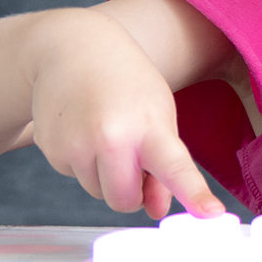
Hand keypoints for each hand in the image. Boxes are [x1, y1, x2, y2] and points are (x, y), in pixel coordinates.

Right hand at [23, 10, 222, 218]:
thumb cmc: (126, 82)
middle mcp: (109, 138)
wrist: (72, 47)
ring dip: (104, 175)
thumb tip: (156, 211)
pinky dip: (81, 162)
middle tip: (134, 159)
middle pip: (124, 201)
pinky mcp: (50, 148)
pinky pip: (74, 175)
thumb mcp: (159, 116)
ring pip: (97, 192)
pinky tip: (83, 128)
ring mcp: (75, 145)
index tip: (211, 214)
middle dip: (131, 191)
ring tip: (106, 132)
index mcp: (148, 126)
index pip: (174, 168)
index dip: (193, 193)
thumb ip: (164, 167)